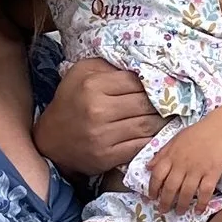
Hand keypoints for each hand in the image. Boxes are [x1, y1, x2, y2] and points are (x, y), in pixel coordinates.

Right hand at [35, 59, 161, 177]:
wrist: (50, 140)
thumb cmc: (71, 101)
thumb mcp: (82, 73)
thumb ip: (109, 66)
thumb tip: (141, 66)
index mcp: (92, 85)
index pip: (136, 81)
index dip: (151, 83)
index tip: (161, 86)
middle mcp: (97, 110)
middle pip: (145, 104)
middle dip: (161, 103)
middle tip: (171, 102)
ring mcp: (102, 135)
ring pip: (147, 126)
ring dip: (162, 122)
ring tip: (168, 117)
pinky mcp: (107, 156)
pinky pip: (140, 146)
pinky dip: (153, 140)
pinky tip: (156, 134)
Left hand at [144, 117, 221, 212]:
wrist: (220, 129)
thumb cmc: (196, 134)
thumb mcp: (174, 140)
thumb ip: (161, 154)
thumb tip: (148, 167)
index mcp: (171, 156)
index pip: (158, 175)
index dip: (153, 188)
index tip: (151, 197)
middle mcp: (182, 164)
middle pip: (170, 187)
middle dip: (165, 202)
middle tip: (163, 210)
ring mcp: (198, 170)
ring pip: (186, 192)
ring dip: (181, 205)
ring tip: (179, 212)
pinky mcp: (212, 173)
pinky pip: (205, 192)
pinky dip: (201, 203)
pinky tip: (198, 210)